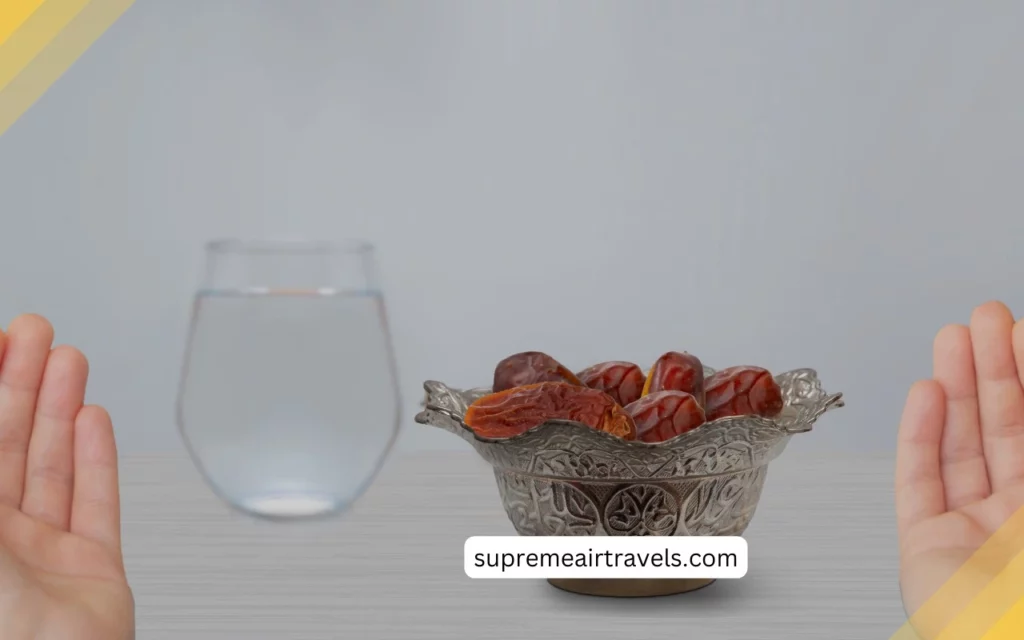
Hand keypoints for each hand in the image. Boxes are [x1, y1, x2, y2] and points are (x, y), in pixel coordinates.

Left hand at [0, 315, 133, 639]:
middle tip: (36, 332)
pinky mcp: (90, 573)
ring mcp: (38, 558)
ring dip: (59, 408)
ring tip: (68, 359)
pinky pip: (95, 504)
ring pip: (49, 466)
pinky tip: (93, 422)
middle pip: (3, 444)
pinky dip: (97, 458)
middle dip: (20, 382)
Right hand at [896, 301, 1023, 637]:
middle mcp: (1020, 519)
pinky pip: (920, 478)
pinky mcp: (927, 543)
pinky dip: (919, 432)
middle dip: (995, 368)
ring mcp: (975, 531)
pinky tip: (927, 393)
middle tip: (985, 318)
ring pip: (963, 445)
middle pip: (1007, 429)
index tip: (1022, 331)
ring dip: (957, 387)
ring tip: (953, 339)